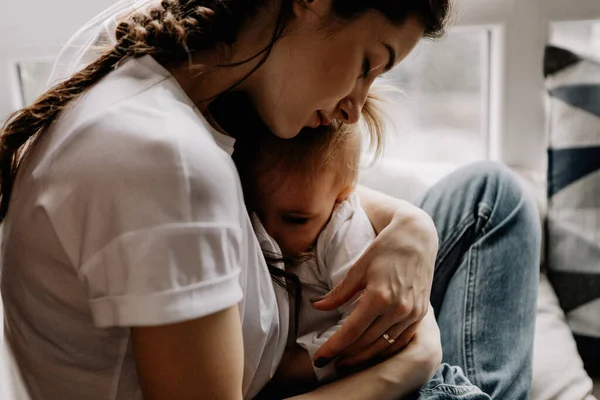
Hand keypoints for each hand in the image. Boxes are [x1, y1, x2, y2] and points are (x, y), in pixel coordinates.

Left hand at [311, 206, 437, 367]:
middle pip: (366, 342)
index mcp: (379, 297)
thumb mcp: (358, 268)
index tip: (319, 358)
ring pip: (384, 346)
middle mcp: (398, 309)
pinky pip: (400, 341)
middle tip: (328, 363)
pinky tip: (370, 353)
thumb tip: (316, 306)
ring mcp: (412, 314)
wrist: (417, 237)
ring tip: (345, 362)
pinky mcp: (420, 314)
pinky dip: (384, 350)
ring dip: (363, 357)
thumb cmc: (384, 248)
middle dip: (345, 355)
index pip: (350, 331)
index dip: (333, 348)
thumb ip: (339, 293)